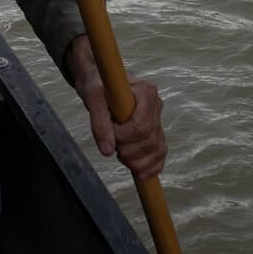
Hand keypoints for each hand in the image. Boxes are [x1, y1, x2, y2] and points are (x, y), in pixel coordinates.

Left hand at [67, 34, 166, 178]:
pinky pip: (160, 153)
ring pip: (157, 150)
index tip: (110, 129)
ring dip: (137, 161)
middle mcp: (156, 105)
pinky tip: (140, 173)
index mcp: (146, 92)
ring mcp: (157, 119)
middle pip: (149, 141)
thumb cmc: (96, 84)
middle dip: (128, 151)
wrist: (100, 80)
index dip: (124, 136)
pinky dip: (152, 166)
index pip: (141, 126)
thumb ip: (99, 123)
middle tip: (111, 144)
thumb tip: (107, 151)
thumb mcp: (92, 98)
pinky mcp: (154, 131)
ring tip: (120, 154)